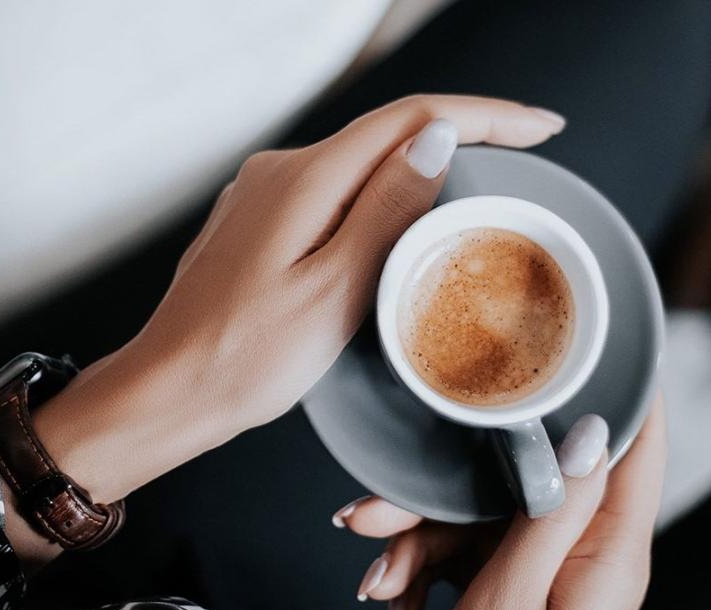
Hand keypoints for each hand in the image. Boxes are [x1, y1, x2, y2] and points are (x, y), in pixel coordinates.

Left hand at [10, 96, 566, 567]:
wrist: (168, 392)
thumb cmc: (243, 359)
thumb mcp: (335, 291)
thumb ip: (387, 211)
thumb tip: (438, 142)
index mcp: (304, 180)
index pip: (413, 119)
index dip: (487, 116)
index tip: (542, 128)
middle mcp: (281, 171)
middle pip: (391, 131)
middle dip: (467, 130)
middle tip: (530, 147)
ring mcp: (266, 195)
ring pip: (365, 160)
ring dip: (428, 160)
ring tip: (487, 176)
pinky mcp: (261, 223)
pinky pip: (338, 189)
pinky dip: (387, 191)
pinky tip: (411, 215)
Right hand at [340, 401, 666, 609]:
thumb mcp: (513, 596)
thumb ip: (551, 508)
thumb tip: (592, 430)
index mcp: (612, 556)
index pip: (638, 449)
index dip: (624, 385)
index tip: (597, 331)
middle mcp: (592, 558)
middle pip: (532, 480)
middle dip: (450, 493)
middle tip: (379, 514)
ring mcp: (556, 575)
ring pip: (488, 514)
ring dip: (422, 540)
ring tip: (378, 577)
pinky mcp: (522, 592)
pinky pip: (474, 551)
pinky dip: (426, 568)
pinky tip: (394, 597)